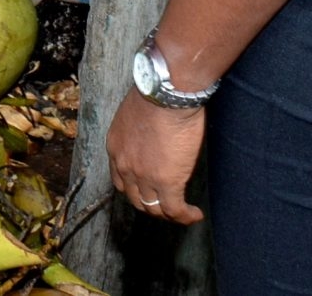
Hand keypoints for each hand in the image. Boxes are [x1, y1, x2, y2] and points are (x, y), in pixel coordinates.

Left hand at [106, 89, 205, 223]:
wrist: (166, 93)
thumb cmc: (156, 95)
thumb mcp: (134, 115)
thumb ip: (138, 133)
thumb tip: (152, 138)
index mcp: (115, 147)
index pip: (120, 181)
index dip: (135, 189)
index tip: (149, 190)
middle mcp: (125, 165)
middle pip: (136, 198)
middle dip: (151, 205)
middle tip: (167, 204)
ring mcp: (144, 176)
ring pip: (155, 208)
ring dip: (169, 214)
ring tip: (183, 212)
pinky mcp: (166, 182)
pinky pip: (175, 210)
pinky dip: (186, 216)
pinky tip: (195, 214)